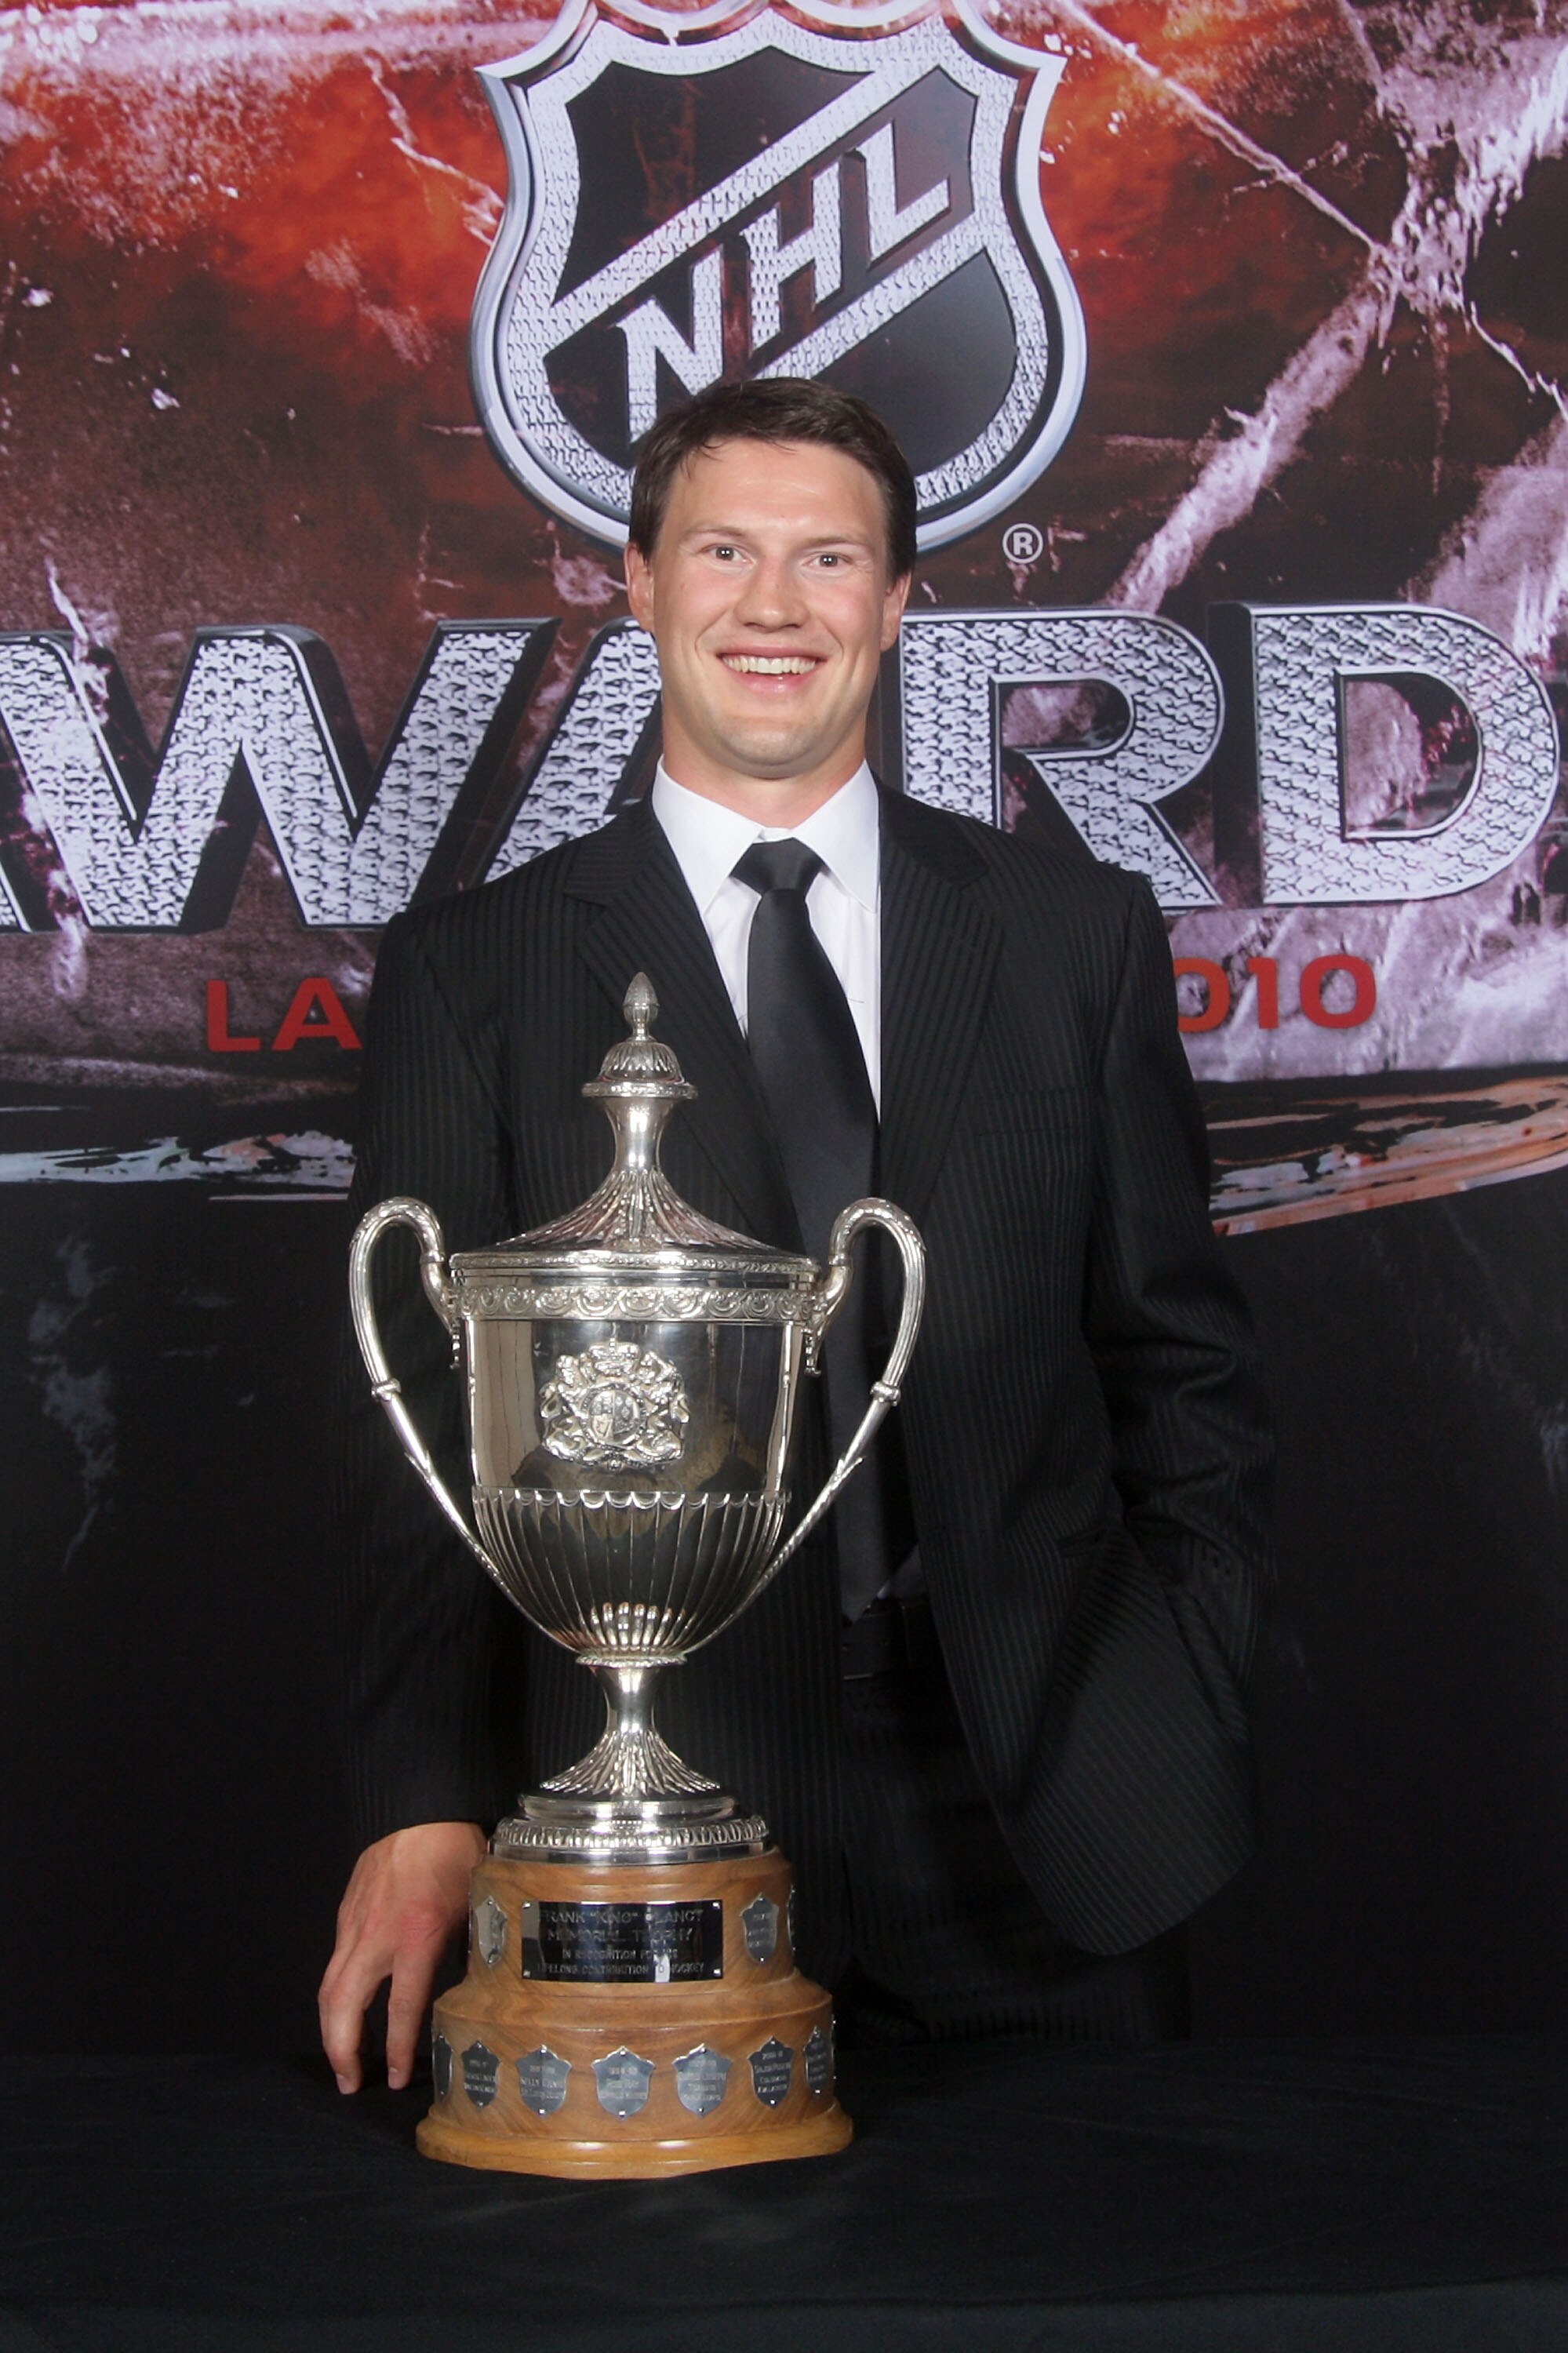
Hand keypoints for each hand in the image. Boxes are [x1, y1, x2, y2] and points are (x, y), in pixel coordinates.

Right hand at [318, 1820, 485, 2092]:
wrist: (423, 1807)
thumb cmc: (457, 1854)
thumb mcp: (476, 1906)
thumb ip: (467, 1952)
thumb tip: (473, 1992)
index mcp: (416, 1936)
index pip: (400, 2008)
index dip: (396, 2050)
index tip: (394, 2079)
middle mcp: (377, 1936)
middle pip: (343, 2006)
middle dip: (342, 2051)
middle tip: (350, 2083)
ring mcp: (355, 1924)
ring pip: (329, 1987)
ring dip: (333, 2028)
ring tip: (347, 2058)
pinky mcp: (346, 1914)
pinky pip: (333, 1963)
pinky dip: (336, 1995)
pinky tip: (350, 2009)